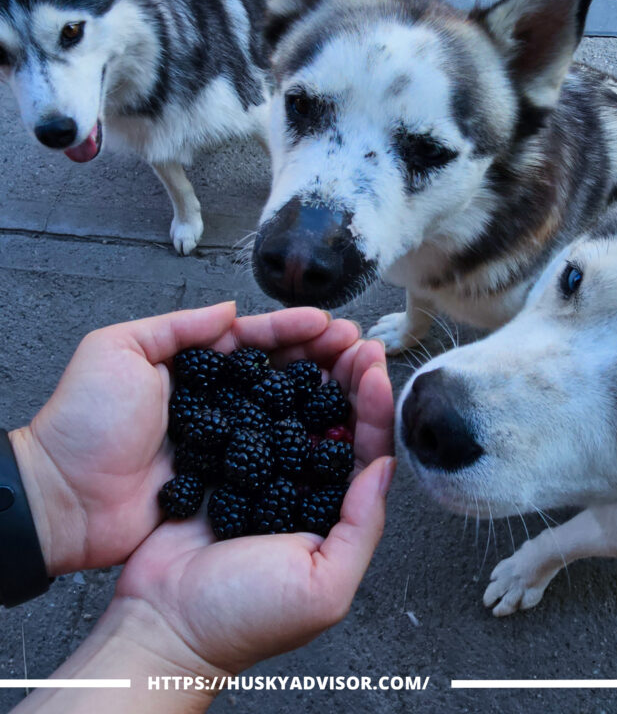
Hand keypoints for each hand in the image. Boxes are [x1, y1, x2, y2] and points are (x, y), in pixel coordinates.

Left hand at [10, 302, 367, 576]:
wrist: (63, 498)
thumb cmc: (84, 421)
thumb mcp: (119, 350)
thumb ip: (178, 327)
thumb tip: (231, 310)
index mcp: (193, 367)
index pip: (253, 340)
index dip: (293, 330)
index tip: (329, 323)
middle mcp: (217, 402)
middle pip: (280, 374)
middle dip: (323, 357)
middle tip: (359, 347)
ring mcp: (225, 444)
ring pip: (285, 413)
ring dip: (324, 396)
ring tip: (360, 380)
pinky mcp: (229, 485)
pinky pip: (275, 461)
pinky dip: (306, 447)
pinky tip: (335, 436)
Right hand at [111, 330, 393, 678]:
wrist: (164, 624)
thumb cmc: (243, 618)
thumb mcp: (323, 586)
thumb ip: (360, 527)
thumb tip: (384, 467)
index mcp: (331, 514)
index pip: (364, 448)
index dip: (373, 406)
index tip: (373, 367)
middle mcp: (300, 488)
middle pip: (333, 420)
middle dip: (347, 377)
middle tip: (352, 340)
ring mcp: (261, 473)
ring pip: (293, 410)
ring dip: (310, 373)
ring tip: (321, 338)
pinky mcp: (221, 462)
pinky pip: (247, 414)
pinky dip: (262, 385)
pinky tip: (271, 360)